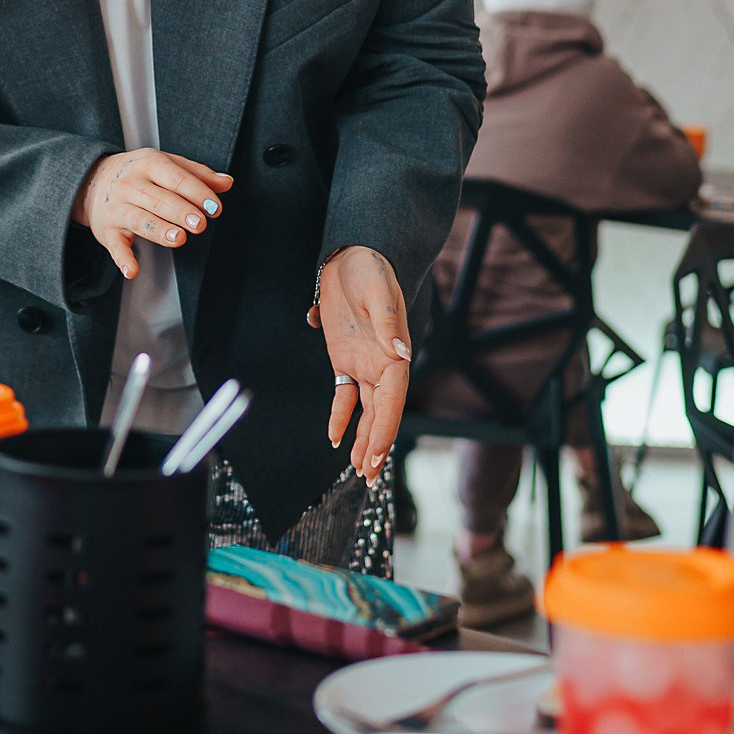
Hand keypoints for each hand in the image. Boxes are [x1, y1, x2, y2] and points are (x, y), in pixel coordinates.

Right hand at [72, 148, 232, 278]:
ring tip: (178, 238)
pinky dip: (122, 259)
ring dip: (159, 230)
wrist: (92, 180)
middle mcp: (131, 184)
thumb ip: (197, 174)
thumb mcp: (166, 164)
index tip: (214, 207)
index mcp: (149, 164)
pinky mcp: (108, 230)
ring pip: (139, 219)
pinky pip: (115, 246)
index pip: (176, 178)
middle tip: (200, 224)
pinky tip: (133, 270)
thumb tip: (226, 183)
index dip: (196, 192)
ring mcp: (117, 208)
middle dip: (181, 211)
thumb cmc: (138, 174)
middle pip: (158, 198)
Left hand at [310, 245, 410, 478]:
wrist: (353, 255)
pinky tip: (334, 438)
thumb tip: (399, 353)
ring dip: (362, 439)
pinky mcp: (345, 359)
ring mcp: (364, 365)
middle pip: (381, 414)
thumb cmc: (371, 270)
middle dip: (375, 446)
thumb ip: (386, 324)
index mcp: (394, 355)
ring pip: (365, 411)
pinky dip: (341, 416)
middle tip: (369, 477)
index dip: (384, 431)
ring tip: (358, 469)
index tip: (376, 457)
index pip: (391, 403)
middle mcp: (383, 366)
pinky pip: (345, 395)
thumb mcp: (378, 293)